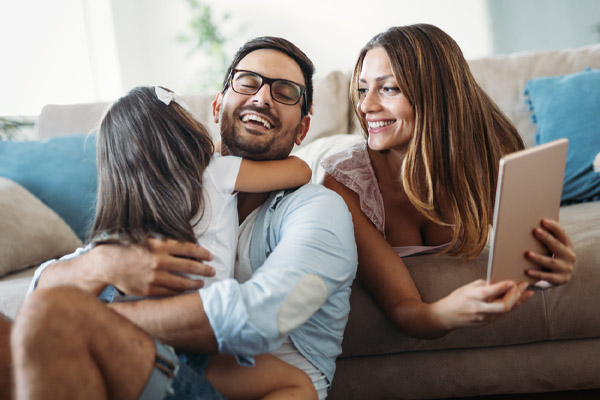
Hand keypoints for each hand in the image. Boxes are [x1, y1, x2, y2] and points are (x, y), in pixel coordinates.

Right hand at [94, 238, 214, 296]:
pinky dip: (179, 291)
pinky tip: (184, 290)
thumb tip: (186, 245)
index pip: (189, 249)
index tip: (210, 256)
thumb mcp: (148, 239)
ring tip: (202, 284)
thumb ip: (165, 242)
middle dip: (204, 269)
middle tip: (213, 271)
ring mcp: (155, 277)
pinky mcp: (149, 289)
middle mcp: (160, 261)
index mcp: (161, 246)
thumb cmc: (128, 248)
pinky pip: (169, 292)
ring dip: (194, 283)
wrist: (108, 264)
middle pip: (190, 266)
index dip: (202, 253)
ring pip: (182, 282)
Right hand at [434, 279, 533, 329]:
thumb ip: (486, 285)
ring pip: (506, 311)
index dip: (504, 287)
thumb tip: (502, 283)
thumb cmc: (458, 298)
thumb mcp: (469, 287)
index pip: (491, 292)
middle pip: (503, 306)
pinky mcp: (487, 322)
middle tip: (524, 286)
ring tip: (528, 292)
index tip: (513, 281)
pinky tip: (519, 300)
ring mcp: (484, 318)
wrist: (448, 315)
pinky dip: (512, 306)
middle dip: (516, 296)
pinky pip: (502, 314)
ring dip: (518, 301)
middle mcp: (480, 309)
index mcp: (473, 296)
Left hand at [525, 218, 575, 285]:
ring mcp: (565, 268)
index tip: (543, 220)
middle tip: (535, 231)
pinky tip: (527, 271)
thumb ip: (551, 231)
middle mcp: (569, 256)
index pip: (562, 233)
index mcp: (567, 244)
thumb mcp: (554, 243)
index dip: (554, 226)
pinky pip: (547, 276)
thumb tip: (547, 213)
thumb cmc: (553, 254)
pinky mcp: (560, 279)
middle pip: (557, 245)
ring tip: (527, 253)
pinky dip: (537, 274)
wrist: (560, 275)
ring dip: (539, 257)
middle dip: (546, 238)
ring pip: (551, 262)